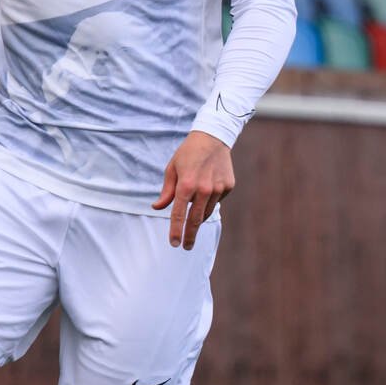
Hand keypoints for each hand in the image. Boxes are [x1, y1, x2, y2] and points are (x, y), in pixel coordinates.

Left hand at [153, 130, 233, 249]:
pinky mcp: (228, 186)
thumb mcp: (172, 169)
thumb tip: (157, 208)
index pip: (178, 214)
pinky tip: (208, 188)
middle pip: (195, 220)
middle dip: (190, 236)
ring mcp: (218, 188)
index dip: (176, 231)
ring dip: (199, 216)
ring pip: (207, 211)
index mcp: (185, 185)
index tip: (174, 244)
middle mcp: (203, 189)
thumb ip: (166, 192)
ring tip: (194, 211)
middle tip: (186, 247)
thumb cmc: (188, 153)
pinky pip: (217, 200)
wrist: (213, 137)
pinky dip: (210, 200)